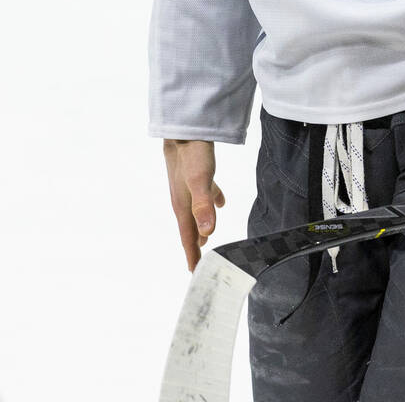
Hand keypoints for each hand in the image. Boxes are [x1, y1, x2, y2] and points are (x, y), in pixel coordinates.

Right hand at [163, 139, 225, 270]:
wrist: (184, 128)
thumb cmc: (192, 154)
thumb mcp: (200, 180)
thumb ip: (203, 205)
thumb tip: (208, 232)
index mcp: (183, 206)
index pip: (188, 238)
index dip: (192, 256)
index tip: (195, 275)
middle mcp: (183, 200)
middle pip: (190, 229)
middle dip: (195, 246)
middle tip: (199, 264)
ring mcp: (188, 187)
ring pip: (195, 213)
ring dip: (201, 227)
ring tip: (207, 239)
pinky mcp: (195, 175)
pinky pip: (204, 194)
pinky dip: (212, 203)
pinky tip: (221, 203)